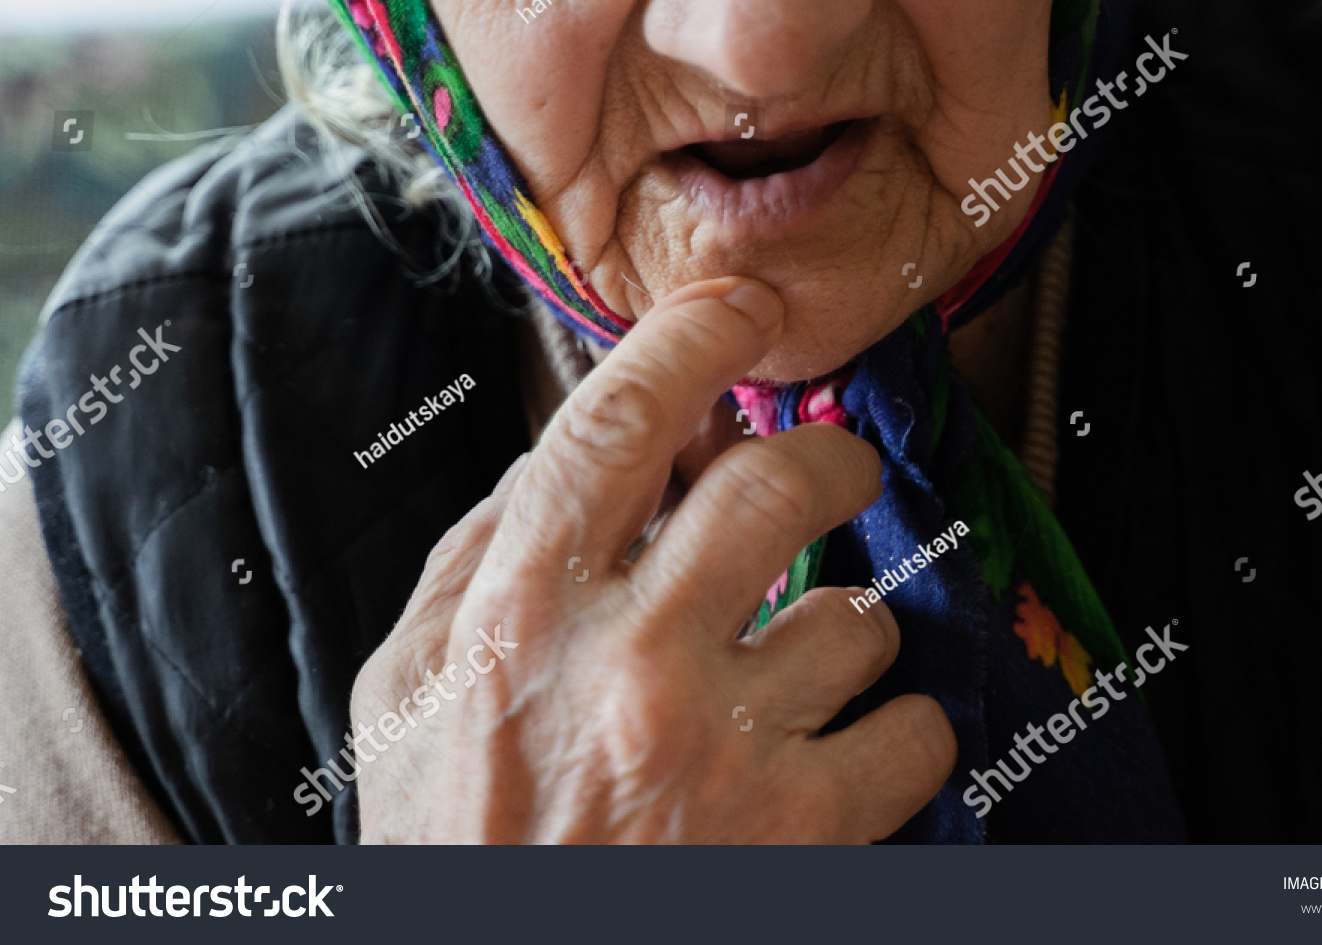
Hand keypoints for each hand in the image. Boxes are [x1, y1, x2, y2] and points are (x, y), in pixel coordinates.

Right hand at [352, 277, 955, 842]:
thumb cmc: (458, 845)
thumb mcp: (405, 695)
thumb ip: (471, 563)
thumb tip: (554, 464)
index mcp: (520, 613)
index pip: (616, 426)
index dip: (689, 341)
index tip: (736, 309)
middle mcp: (629, 662)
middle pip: (779, 486)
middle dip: (829, 464)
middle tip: (835, 477)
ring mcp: (725, 747)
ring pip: (861, 617)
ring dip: (845, 636)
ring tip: (802, 676)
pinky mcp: (805, 833)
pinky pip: (916, 728)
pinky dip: (897, 732)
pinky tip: (845, 757)